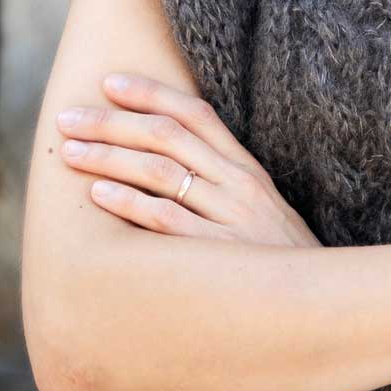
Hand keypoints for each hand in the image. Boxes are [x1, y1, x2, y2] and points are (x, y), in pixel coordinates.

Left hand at [54, 73, 321, 248]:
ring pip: (161, 171)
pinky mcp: (220, 254)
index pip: (195, 114)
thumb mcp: (261, 212)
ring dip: (109, 157)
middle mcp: (239, 186)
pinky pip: (167, 220)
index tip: (108, 82)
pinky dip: (130, 202)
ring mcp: (231, 218)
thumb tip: (166, 162)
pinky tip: (98, 194)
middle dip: (111, 123)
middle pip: (167, 136)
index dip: (151, 93)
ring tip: (69, 151)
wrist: (323, 308)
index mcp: (247, 170)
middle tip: (67, 119)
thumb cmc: (279, 263)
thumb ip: (220, 184)